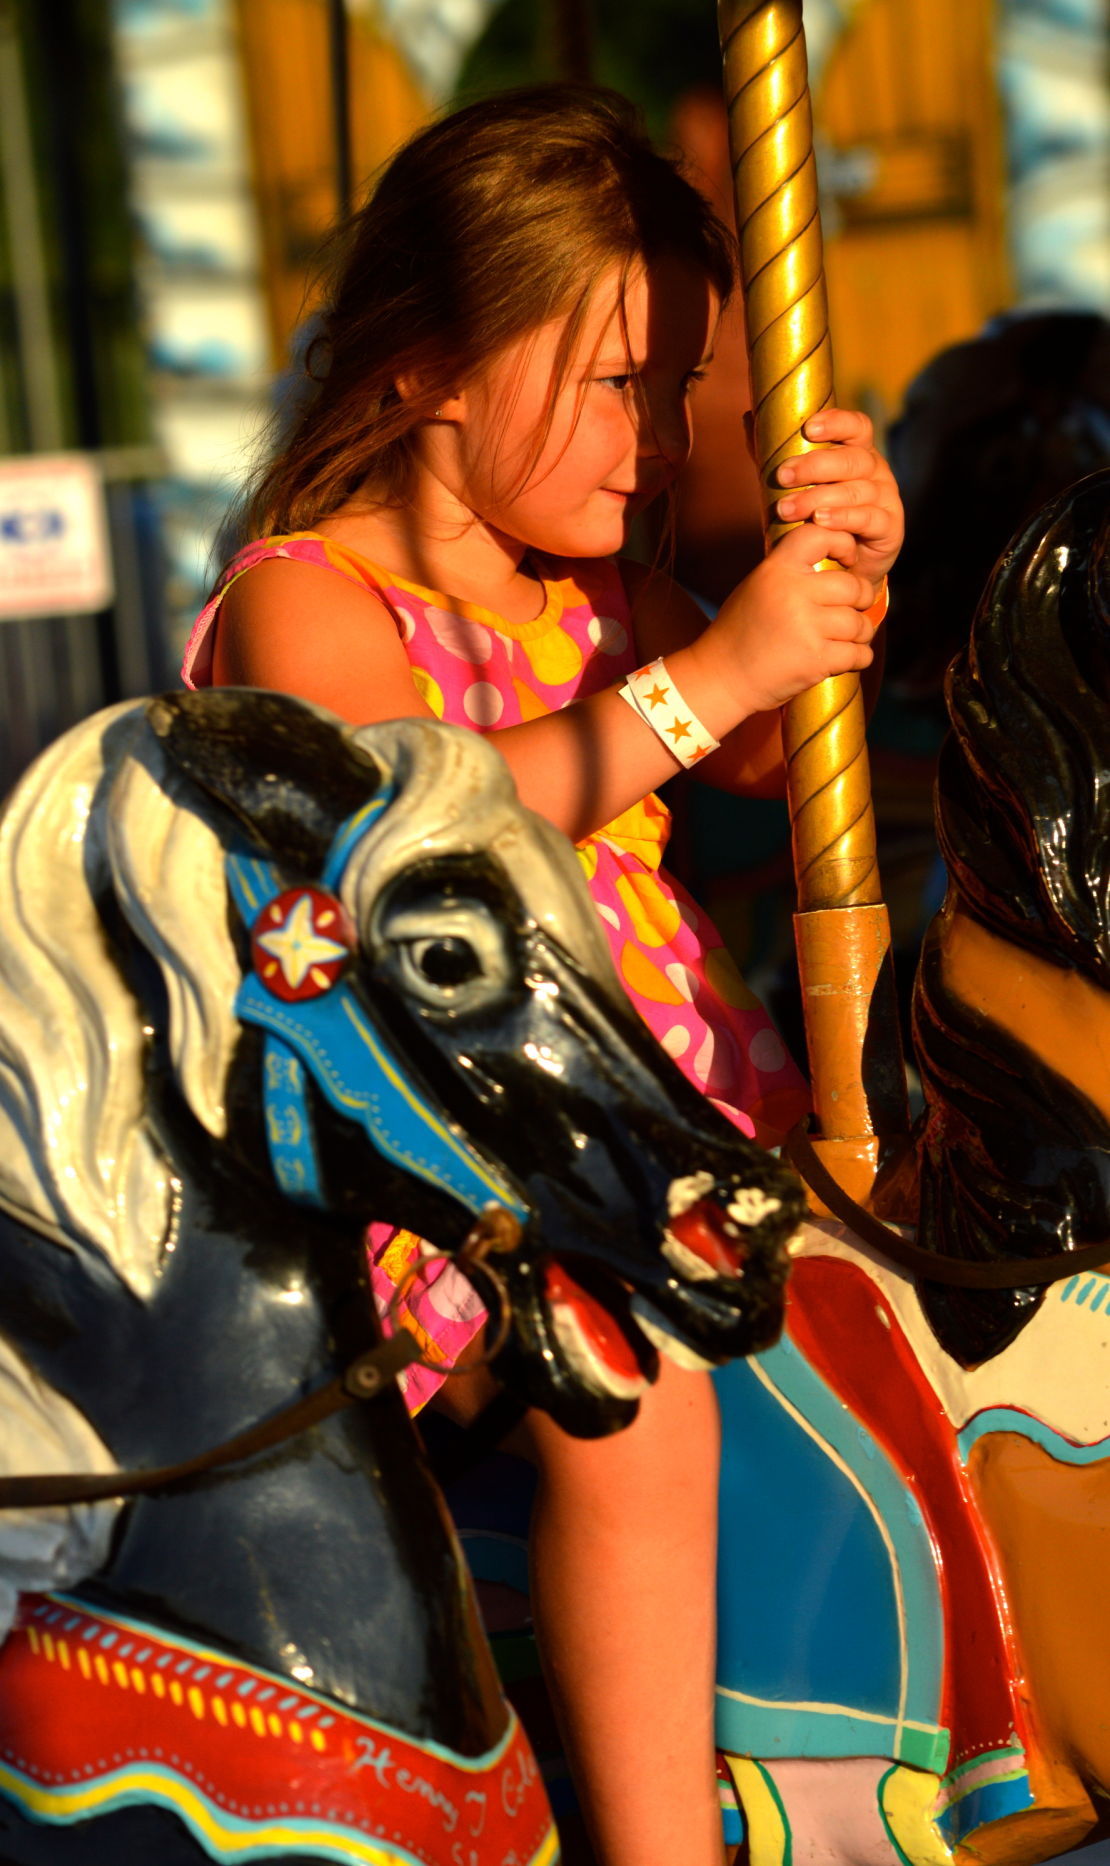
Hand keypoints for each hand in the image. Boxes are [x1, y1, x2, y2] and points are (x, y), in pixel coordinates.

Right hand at [699, 519, 879, 717]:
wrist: (720, 678)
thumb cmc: (740, 632)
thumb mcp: (758, 587)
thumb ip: (791, 570)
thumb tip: (834, 555)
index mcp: (776, 570)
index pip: (820, 535)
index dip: (843, 543)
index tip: (847, 561)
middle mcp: (792, 593)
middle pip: (854, 586)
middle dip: (861, 600)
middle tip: (853, 610)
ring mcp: (806, 627)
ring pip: (860, 623)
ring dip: (860, 634)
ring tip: (846, 639)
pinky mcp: (816, 660)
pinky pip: (859, 653)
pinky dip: (858, 658)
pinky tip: (844, 658)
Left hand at [774, 408, 902, 592]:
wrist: (842, 566)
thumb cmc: (816, 517)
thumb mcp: (796, 484)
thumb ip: (775, 453)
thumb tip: (748, 418)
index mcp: (856, 452)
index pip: (856, 427)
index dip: (836, 422)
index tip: (809, 428)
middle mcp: (876, 471)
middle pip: (852, 459)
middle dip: (814, 465)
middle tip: (782, 475)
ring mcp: (885, 498)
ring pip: (856, 490)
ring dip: (818, 497)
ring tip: (787, 509)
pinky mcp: (890, 526)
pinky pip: (868, 518)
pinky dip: (843, 518)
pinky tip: (820, 521)